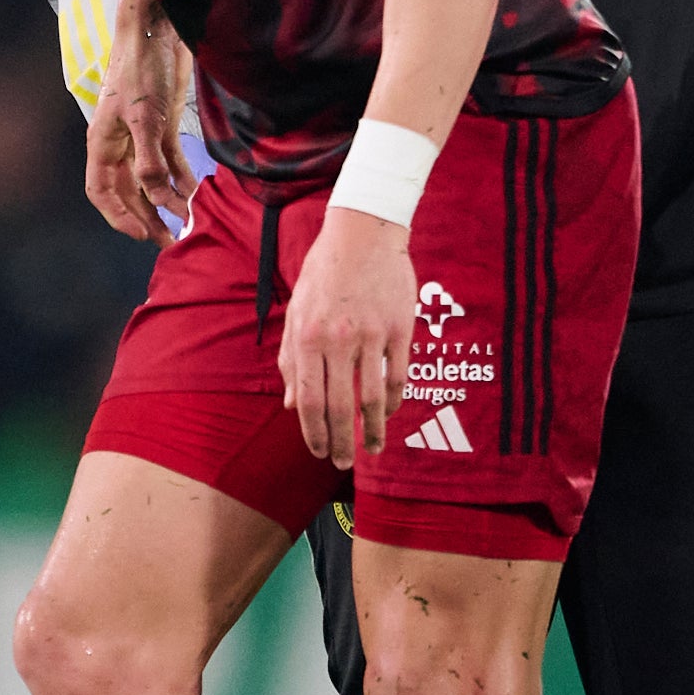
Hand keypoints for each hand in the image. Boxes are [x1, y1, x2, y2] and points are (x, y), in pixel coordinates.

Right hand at [83, 0, 195, 240]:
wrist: (158, 32)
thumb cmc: (140, 70)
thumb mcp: (144, 117)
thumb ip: (149, 160)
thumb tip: (157, 198)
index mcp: (103, 144)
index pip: (101, 191)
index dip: (118, 216)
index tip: (142, 233)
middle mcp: (120, 145)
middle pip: (130, 192)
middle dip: (148, 217)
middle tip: (170, 240)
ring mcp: (143, 136)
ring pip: (152, 180)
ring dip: (168, 202)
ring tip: (187, 222)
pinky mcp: (164, 126)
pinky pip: (171, 161)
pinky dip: (183, 179)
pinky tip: (197, 194)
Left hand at [279, 203, 416, 469]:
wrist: (363, 232)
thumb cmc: (324, 273)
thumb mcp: (298, 312)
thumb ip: (292, 359)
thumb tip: (292, 404)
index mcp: (308, 337)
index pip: (309, 399)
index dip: (313, 432)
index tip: (318, 451)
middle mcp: (339, 339)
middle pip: (340, 406)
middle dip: (341, 441)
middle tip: (343, 462)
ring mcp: (372, 334)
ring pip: (373, 397)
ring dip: (373, 431)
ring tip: (372, 450)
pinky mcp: (401, 328)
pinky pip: (398, 375)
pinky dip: (395, 401)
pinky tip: (390, 414)